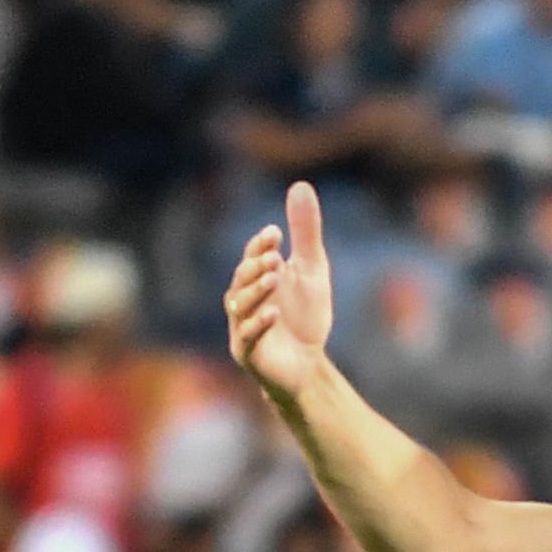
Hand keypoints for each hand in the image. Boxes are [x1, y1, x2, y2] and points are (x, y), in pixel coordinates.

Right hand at [222, 180, 338, 403]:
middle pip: (241, 279)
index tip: (275, 233)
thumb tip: (300, 185)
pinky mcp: (247, 354)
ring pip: (240, 306)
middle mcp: (243, 301)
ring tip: (274, 277)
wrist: (309, 366)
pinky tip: (273, 313)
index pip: (252, 257)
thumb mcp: (312, 270)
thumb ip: (305, 232)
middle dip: (256, 266)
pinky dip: (258, 324)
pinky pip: (247, 338)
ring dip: (256, 290)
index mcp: (256, 279)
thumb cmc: (306, 318)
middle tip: (274, 255)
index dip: (260, 245)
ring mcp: (242, 327)